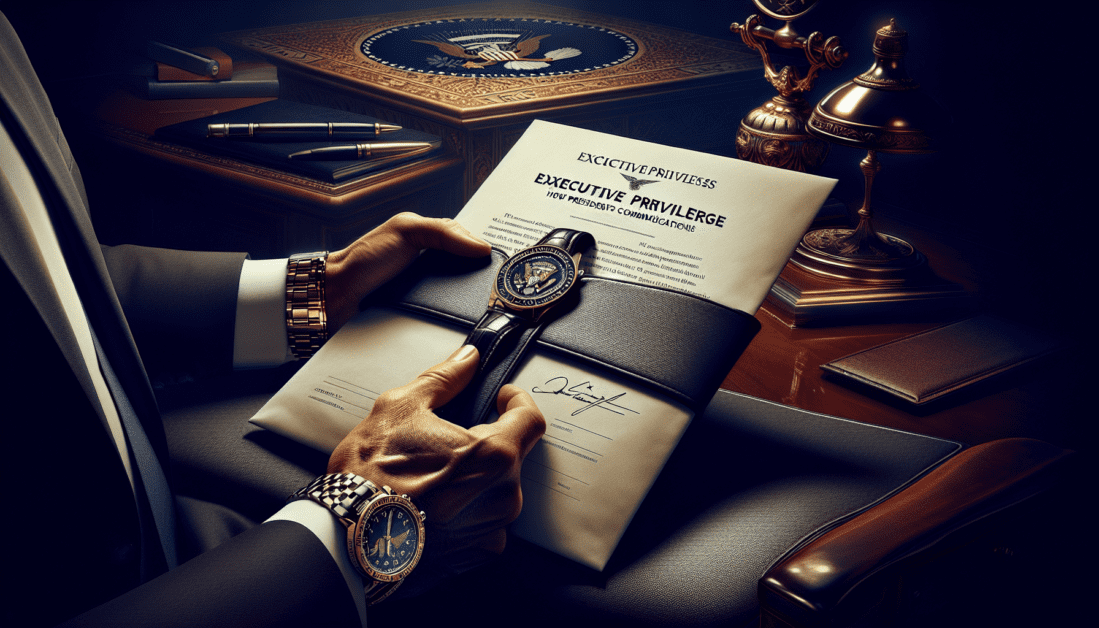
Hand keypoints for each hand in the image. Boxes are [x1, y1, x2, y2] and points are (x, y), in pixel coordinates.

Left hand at [325, 213, 490, 333]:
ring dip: (470, 308)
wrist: (335, 296)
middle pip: (470, 278)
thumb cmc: (364, 259)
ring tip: (489, 314)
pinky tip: (463, 326)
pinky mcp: (421, 318)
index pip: (471, 247)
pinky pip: (445, 321)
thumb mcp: (406, 231)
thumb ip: (443, 232)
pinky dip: (453, 324)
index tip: (511, 265)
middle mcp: (433, 268)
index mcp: (432, 241)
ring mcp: (428, 295)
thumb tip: (482, 247)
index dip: (490, 255)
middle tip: (505, 294)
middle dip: (485, 286)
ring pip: (461, 303)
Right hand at [327, 344, 545, 593]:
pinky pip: (484, 522)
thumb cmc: (370, 476)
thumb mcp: (401, 407)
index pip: (531, 420)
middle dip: (487, 441)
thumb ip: (444, 378)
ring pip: (498, 489)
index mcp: (493, 455)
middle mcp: (502, 495)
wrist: (347, 539)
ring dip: (477, 477)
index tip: (501, 398)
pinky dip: (467, 510)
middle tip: (448, 440)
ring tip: (434, 474)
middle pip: (512, 455)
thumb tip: (467, 359)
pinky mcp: (475, 554)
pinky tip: (435, 503)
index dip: (517, 402)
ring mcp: (490, 529)